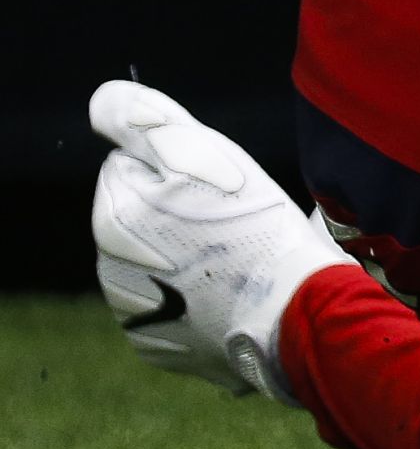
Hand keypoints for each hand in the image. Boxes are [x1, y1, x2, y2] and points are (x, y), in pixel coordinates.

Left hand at [90, 80, 356, 401]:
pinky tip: (228, 290)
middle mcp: (110, 274)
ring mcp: (135, 318)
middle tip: (229, 217)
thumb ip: (140, 119)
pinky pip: (172, 303)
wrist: (290, 311)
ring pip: (156, 258)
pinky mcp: (161, 347)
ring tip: (233, 256)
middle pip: (141, 213)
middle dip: (176, 208)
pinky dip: (195, 293)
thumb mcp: (198, 149)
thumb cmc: (250, 222)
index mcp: (112, 219)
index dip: (175, 163)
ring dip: (184, 250)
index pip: (130, 163)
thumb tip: (99, 101)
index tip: (213, 181)